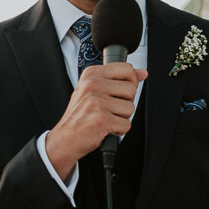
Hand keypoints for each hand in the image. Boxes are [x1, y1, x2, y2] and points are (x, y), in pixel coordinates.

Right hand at [45, 64, 145, 178]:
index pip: (126, 68)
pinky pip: (126, 124)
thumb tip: (143, 73)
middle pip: (131, 89)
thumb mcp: (94, 90)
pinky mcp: (102, 119)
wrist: (65, 139)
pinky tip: (106, 128)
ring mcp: (96, 102)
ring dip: (122, 117)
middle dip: (125, 102)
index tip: (121, 91)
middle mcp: (92, 85)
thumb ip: (118, 79)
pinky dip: (119, 130)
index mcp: (91, 74)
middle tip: (110, 108)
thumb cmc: (80, 115)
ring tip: (107, 118)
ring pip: (130, 108)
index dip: (130, 81)